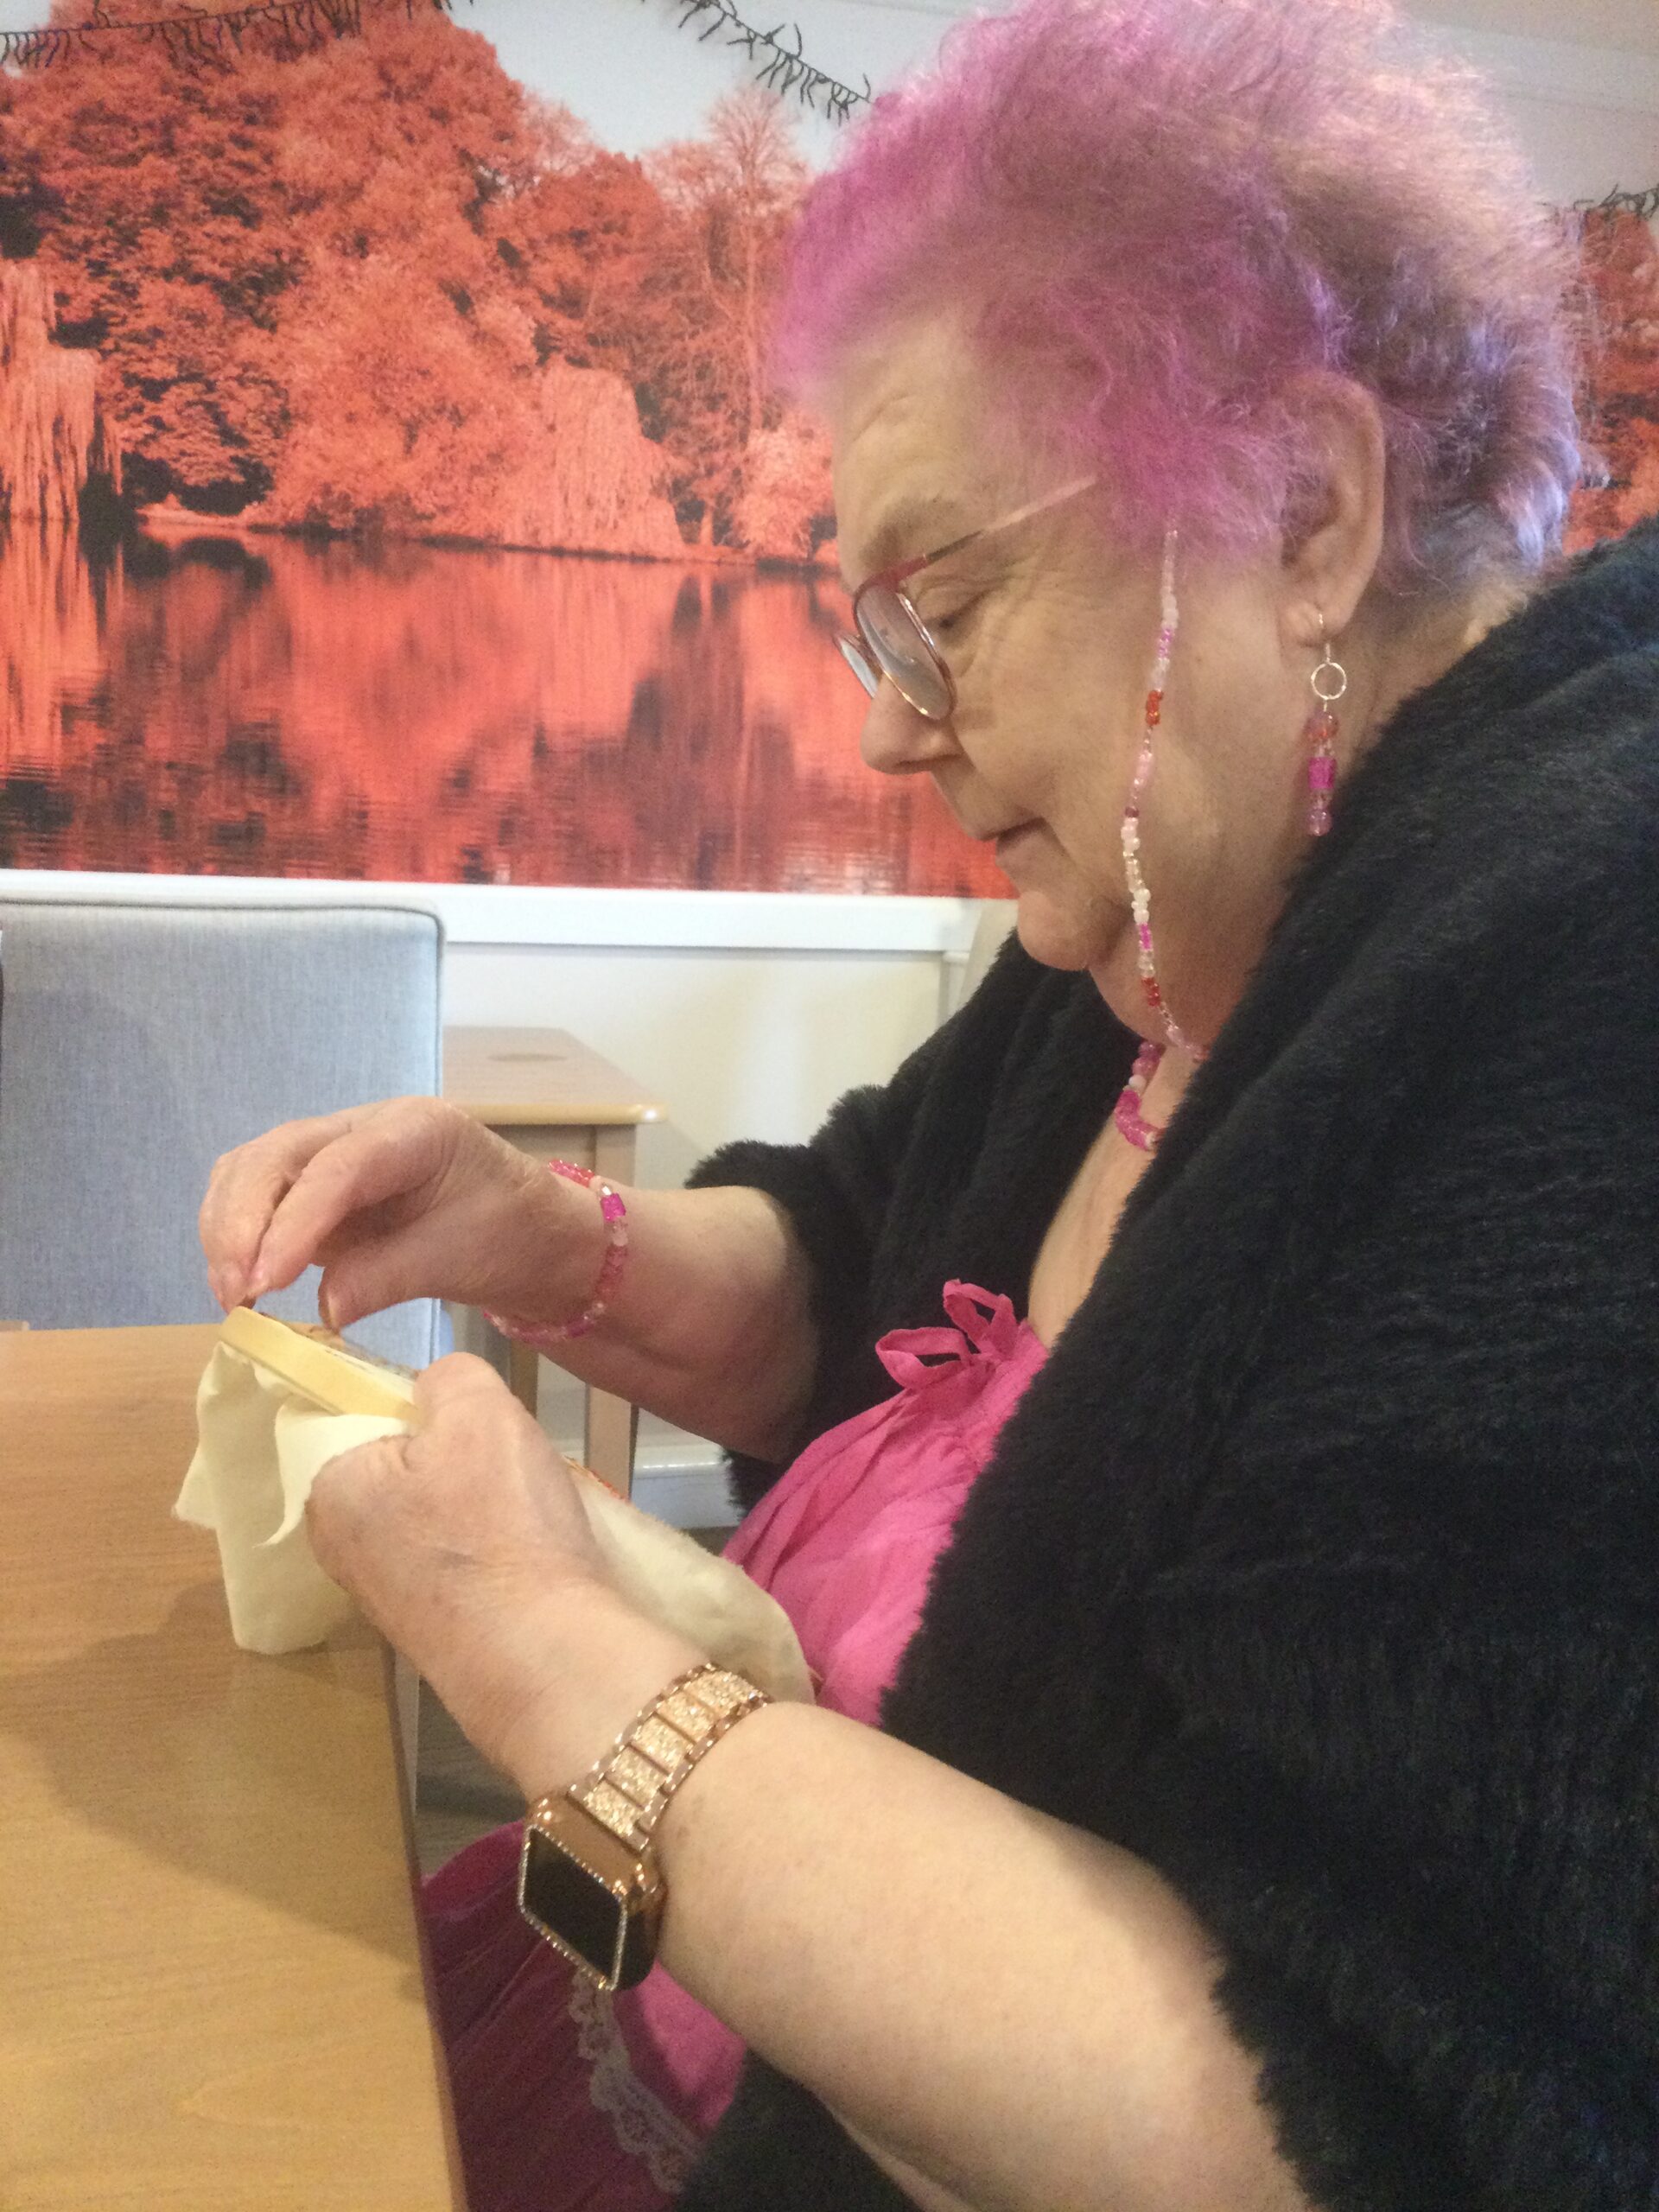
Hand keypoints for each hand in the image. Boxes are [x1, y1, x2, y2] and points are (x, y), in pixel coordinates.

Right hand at [198, 1096, 606, 1329]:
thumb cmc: (507, 1232)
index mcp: (414, 1129)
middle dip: (241, 1222)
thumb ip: (390, 1275)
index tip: (263, 1281)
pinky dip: (238, 1236)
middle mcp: (363, 1127)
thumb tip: (323, 1308)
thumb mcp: (461, 1256)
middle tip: (235, 1293)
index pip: (335, 1167)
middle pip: (275, 1155)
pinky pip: (258, 1197)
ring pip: (252, 1170)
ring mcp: (333, 1152)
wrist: (529, 1230)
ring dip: (228, 1229)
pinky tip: (241, 1283)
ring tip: (232, 1294)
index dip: (292, 1222)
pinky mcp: (314, 1185)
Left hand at [305, 1355, 702, 1793]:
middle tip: (508, 1458)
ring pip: (436, 1508)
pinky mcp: (430, 1627)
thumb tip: (437, 1390)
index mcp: (327, 1487)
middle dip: (457, 1452)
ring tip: (528, 1504)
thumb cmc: (503, 1528)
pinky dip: (492, 1543)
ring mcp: (382, 1594)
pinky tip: (529, 1546)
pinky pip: (458, 1555)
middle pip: (402, 1461)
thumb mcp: (481, 1411)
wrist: (548, 1658)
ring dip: (482, 1497)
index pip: (361, 1410)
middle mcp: (337, 1545)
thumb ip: (449, 1375)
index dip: (423, 1402)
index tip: (475, 1418)